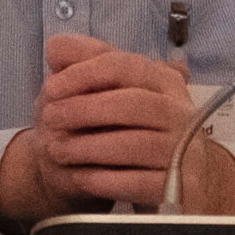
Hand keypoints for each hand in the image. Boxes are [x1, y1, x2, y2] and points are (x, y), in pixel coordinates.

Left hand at [0, 33, 234, 226]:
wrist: (174, 180)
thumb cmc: (134, 130)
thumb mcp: (112, 93)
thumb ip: (85, 64)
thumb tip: (57, 48)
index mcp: (165, 82)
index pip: (126, 66)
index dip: (85, 74)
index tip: (51, 88)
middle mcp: (181, 112)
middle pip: (135, 104)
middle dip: (85, 109)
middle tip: (50, 119)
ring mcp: (185, 150)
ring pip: (137, 144)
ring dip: (90, 146)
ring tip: (57, 150)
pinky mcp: (182, 186)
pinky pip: (142, 183)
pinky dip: (107, 180)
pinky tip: (82, 177)